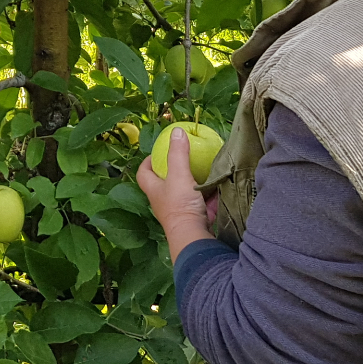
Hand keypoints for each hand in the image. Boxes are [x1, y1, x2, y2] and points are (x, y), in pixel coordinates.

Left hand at [137, 127, 213, 262]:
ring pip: (183, 191)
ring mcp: (179, 208)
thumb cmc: (180, 204)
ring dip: (191, 181)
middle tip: (184, 158)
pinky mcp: (194, 215)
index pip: (144, 173)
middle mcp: (163, 200)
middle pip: (163, 182)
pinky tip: (218, 184)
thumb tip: (176, 131)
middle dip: (172, 171)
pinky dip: (207, 192)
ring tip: (204, 168)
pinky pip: (200, 200)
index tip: (157, 153)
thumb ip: (178, 153)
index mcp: (154, 190)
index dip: (147, 162)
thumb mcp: (179, 174)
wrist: (193, 232)